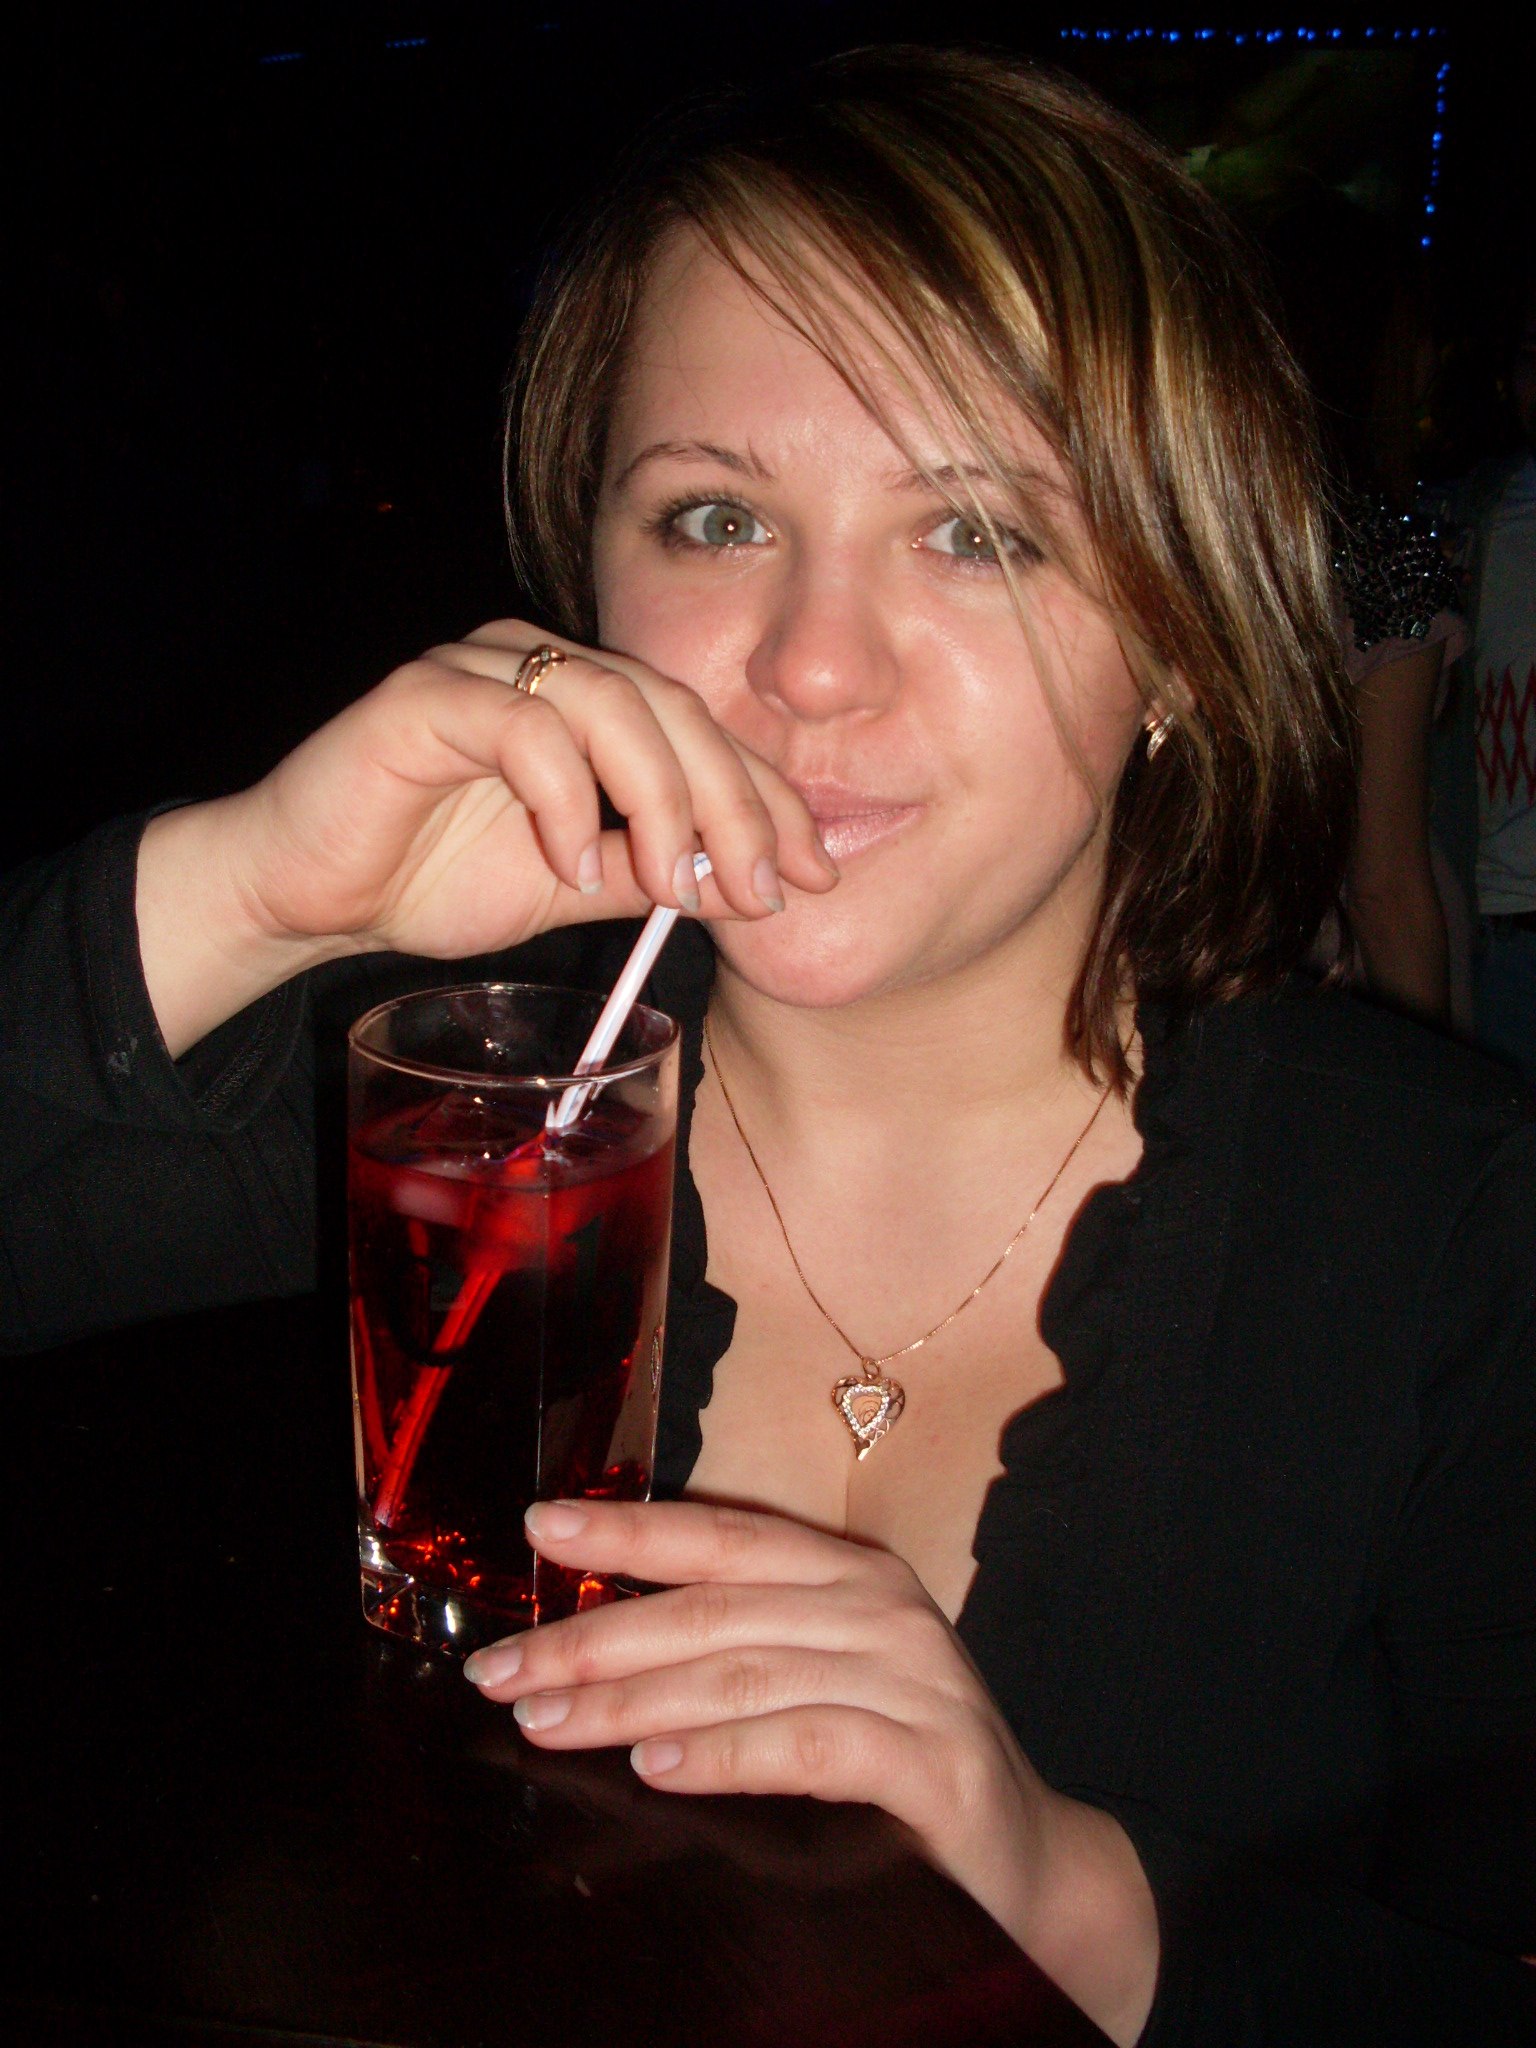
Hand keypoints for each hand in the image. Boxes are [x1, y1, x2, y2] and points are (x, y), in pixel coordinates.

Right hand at [137, 621, 837, 1053]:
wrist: (303, 894)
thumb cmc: (427, 878)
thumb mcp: (569, 882)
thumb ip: (650, 872)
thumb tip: (749, 886)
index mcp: (585, 699)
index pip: (703, 733)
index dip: (768, 799)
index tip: (815, 874)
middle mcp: (540, 664)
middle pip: (674, 708)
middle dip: (735, 803)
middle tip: (763, 886)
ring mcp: (481, 668)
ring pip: (610, 703)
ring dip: (659, 800)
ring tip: (671, 885)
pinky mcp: (423, 696)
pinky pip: (521, 726)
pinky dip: (563, 798)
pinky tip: (570, 862)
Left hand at [464, 1498, 1157, 2043]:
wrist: (1032, 1864)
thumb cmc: (902, 1767)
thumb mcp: (822, 1680)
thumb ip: (739, 1646)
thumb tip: (596, 1641)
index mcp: (850, 1574)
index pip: (720, 1537)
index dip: (627, 1532)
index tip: (538, 1530)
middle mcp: (881, 1608)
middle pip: (711, 1609)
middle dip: (593, 1638)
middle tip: (502, 1670)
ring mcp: (913, 1678)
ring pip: (741, 1673)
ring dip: (630, 1702)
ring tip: (546, 1721)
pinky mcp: (933, 1761)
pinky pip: (806, 1746)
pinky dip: (724, 1756)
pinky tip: (657, 1770)